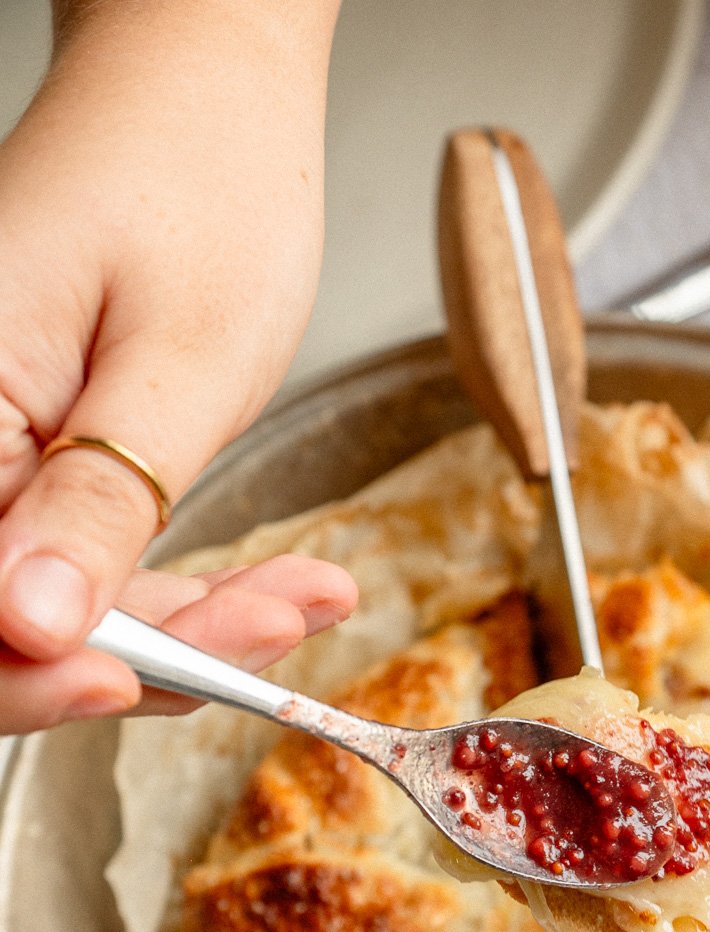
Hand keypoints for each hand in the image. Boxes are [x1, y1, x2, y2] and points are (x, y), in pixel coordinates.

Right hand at [0, 0, 344, 734]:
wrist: (211, 95)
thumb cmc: (200, 180)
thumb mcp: (174, 360)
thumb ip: (101, 499)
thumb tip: (34, 624)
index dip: (29, 669)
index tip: (124, 683)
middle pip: (8, 621)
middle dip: (140, 655)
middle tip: (266, 630)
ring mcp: (3, 462)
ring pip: (70, 610)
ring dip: (191, 631)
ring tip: (303, 598)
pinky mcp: (52, 472)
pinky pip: (103, 570)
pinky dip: (192, 596)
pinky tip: (281, 588)